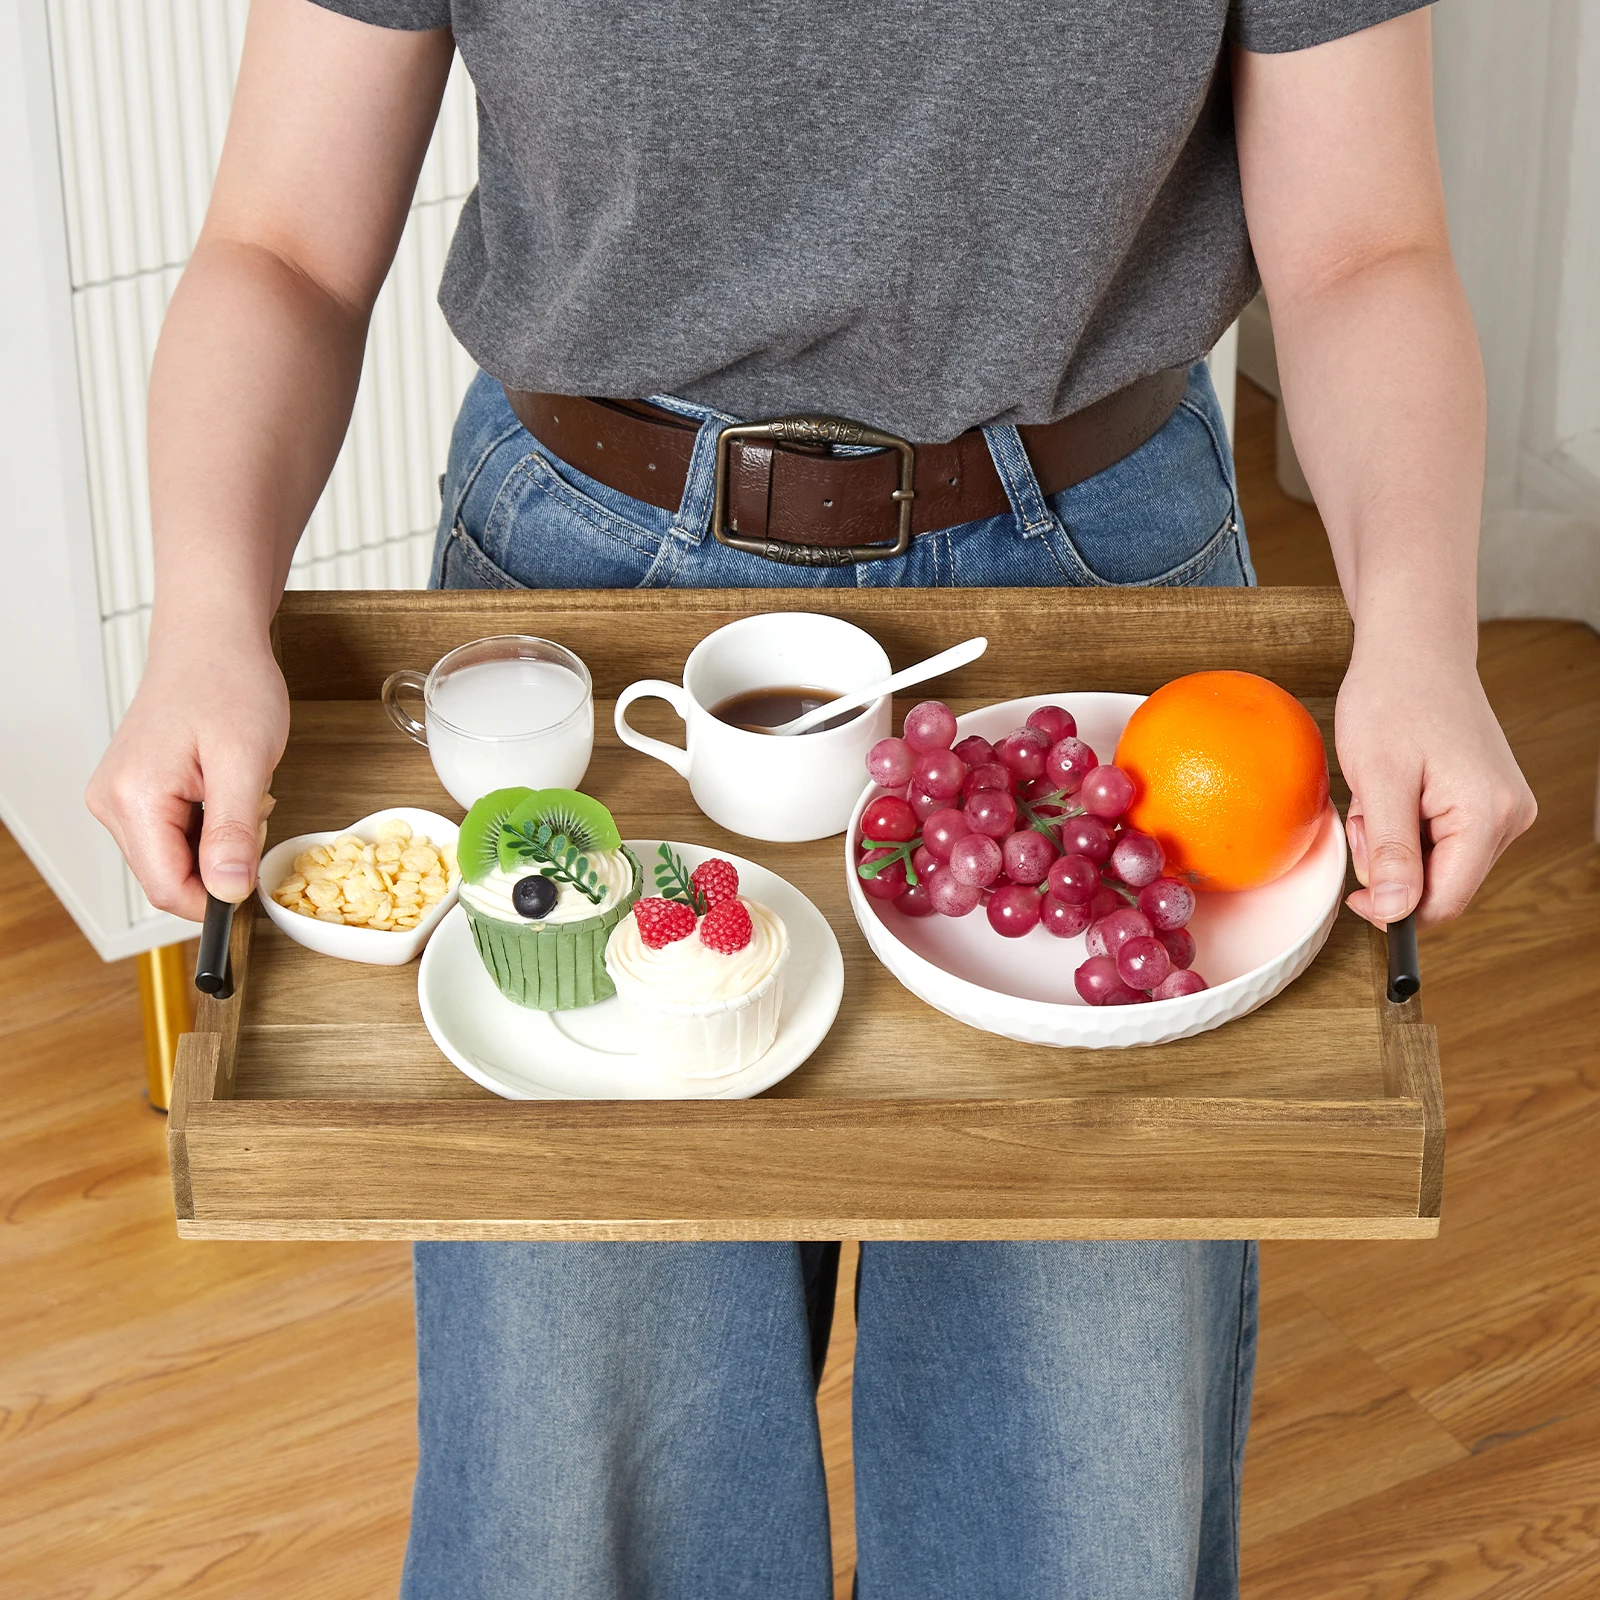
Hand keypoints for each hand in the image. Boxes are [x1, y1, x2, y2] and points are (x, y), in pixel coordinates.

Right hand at [87, 629, 289, 922]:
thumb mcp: (245, 763)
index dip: (218, 900)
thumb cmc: (229, 684)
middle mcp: (112, 802)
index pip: (169, 890)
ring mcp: (119, 797)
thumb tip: (228, 892)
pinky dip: (209, 825)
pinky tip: (223, 788)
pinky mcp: (134, 791)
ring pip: (174, 859)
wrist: (212, 639)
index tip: (256, 882)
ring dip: (217, 843)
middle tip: (253, 813)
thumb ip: (232, 833)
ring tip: (238, 792)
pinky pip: (173, 835)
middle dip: (221, 864)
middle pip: (169, 878)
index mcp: (133, 799)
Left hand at [1334, 642, 1534, 928]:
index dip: (1394, 911)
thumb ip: (1391, 851)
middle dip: (1389, 862)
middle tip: (1366, 810)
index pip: (1445, 902)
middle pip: (1439, 885)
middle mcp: (1509, 817)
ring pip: (1435, 863)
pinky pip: (1439, 838)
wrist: (1414, 649)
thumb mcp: (1379, 779)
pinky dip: (1406, 823)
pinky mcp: (1487, 799)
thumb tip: (1395, 912)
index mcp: (1488, 815)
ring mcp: (1502, 808)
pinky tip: (1397, 785)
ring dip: (1393, 840)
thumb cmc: (1392, 700)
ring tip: (1380, 789)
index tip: (1353, 895)